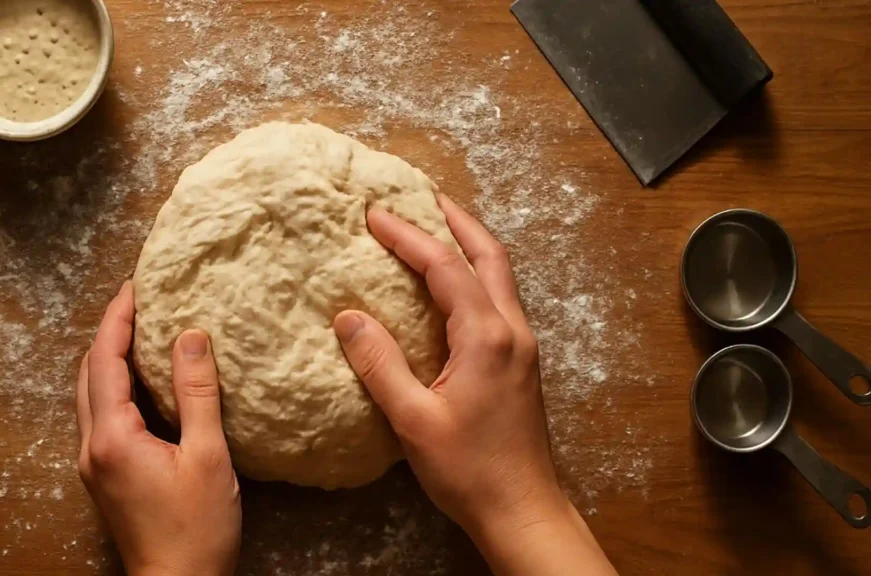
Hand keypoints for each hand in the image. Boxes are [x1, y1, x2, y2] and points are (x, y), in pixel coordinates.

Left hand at [76, 282, 240, 575]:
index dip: (118, 318)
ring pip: (90, 394)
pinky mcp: (105, 476)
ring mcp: (94, 464)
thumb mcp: (208, 456)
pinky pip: (102, 415)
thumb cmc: (197, 529)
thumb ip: (197, 394)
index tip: (134, 285)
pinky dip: (116, 385)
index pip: (105, 360)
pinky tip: (144, 381)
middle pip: (88, 372)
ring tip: (142, 331)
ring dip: (110, 358)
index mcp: (112, 437)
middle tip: (139, 302)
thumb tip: (191, 336)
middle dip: (109, 332)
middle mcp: (92, 447)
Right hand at [334, 195, 615, 574]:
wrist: (522, 509)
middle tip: (422, 196)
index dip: (408, 237)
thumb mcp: (413, 419)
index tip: (374, 215)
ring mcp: (522, 345)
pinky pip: (499, 299)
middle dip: (455, 221)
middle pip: (488, 255)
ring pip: (500, 275)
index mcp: (486, 336)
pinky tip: (453, 285)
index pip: (445, 268)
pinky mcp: (521, 362)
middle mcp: (512, 330)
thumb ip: (380, 364)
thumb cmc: (468, 470)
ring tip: (437, 227)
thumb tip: (348, 318)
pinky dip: (475, 275)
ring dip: (469, 245)